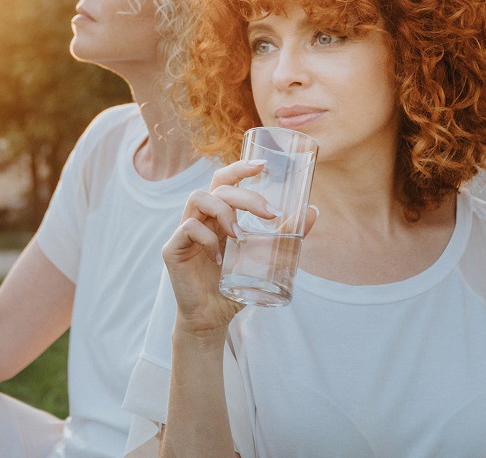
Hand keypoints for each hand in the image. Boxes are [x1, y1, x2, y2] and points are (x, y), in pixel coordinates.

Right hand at [162, 160, 317, 336]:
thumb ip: (285, 236)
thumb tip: (313, 211)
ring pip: (198, 198)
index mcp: (218, 215)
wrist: (212, 319)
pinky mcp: (172, 249)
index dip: (240, 168)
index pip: (224, 180)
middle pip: (217, 186)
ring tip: (240, 235)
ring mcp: (184, 232)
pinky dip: (206, 238)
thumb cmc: (234, 286)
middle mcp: (200, 218)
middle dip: (246, 195)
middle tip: (269, 213)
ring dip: (224, 211)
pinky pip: (188, 229)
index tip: (263, 166)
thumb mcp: (265, 258)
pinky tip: (219, 259)